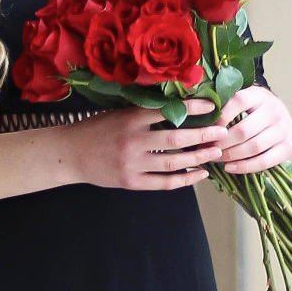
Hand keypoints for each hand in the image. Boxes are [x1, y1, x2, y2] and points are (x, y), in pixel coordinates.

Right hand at [76, 103, 230, 192]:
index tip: (211, 107)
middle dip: (202, 135)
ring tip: (215, 153)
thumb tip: (180, 109)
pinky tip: (199, 174)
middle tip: (222, 132)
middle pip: (175, 139)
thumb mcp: (118, 113)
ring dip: (198, 157)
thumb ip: (144, 113)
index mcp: (130, 119)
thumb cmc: (95, 129)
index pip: (167, 111)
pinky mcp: (131, 182)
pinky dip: (184, 179)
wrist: (69, 154)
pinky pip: (163, 183)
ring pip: (172, 162)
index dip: (192, 109)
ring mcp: (132, 164)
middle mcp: (132, 141)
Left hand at [215, 85, 291, 174]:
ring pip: (253, 147)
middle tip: (206, 149)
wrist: (280, 113)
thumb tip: (199, 115)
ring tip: (215, 158)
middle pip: (244, 130)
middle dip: (222, 143)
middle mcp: (274, 111)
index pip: (239, 101)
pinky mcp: (287, 147)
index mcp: (259, 95)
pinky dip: (245, 167)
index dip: (221, 117)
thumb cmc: (253, 108)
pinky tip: (229, 168)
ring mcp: (283, 130)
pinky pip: (264, 161)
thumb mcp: (242, 99)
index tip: (206, 128)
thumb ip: (224, 103)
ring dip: (231, 156)